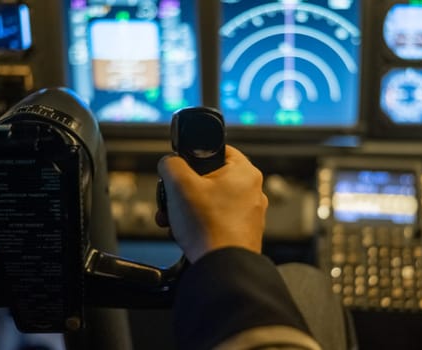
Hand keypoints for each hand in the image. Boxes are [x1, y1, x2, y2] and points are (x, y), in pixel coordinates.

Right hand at [155, 145, 267, 262]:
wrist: (222, 267)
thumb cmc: (209, 228)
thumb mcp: (179, 185)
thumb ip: (171, 164)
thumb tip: (169, 163)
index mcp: (245, 172)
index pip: (219, 150)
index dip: (195, 156)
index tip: (182, 168)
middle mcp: (253, 191)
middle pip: (211, 178)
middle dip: (185, 189)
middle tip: (172, 199)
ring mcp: (250, 213)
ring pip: (212, 201)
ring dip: (188, 208)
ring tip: (173, 218)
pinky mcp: (243, 231)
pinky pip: (218, 219)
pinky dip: (200, 223)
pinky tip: (185, 232)